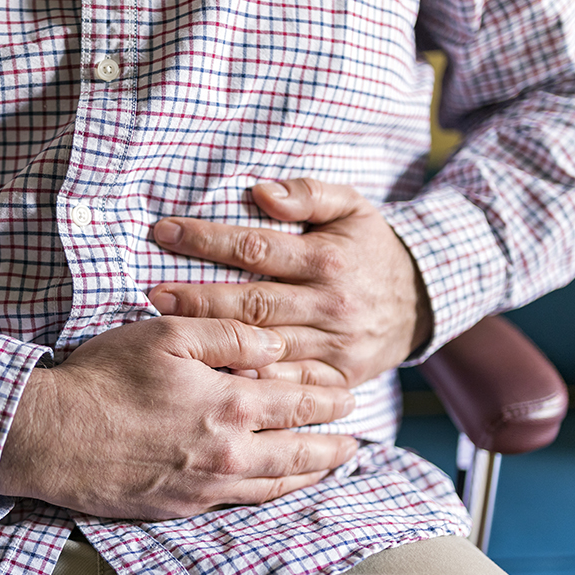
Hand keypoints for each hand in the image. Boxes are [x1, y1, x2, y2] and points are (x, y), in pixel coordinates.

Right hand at [0, 316, 357, 519]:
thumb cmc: (105, 378)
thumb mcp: (166, 334)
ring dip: (311, 475)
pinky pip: (243, 505)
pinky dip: (272, 496)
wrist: (53, 435)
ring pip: (277, 485)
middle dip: (333, 443)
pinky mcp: (183, 507)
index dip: (328, 397)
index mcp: (232, 405)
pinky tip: (275, 489)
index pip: (300, 403)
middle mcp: (230, 453)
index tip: (347, 394)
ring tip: (330, 467)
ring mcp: (208, 486)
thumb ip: (228, 334)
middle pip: (300, 452)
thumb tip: (274, 345)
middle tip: (353, 438)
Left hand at [147, 178, 431, 387]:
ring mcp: (334, 345)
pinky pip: (289, 382)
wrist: (423, 300)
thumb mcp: (352, 206)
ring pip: (265, 346)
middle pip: (253, 302)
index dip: (207, 239)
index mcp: (328, 259)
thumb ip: (308, 193)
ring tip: (168, 332)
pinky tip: (214, 373)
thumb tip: (261, 191)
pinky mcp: (337, 377)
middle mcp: (330, 304)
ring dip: (215, 341)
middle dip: (199, 296)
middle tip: (152, 292)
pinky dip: (253, 380)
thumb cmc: (369, 248)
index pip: (256, 247)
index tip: (164, 232)